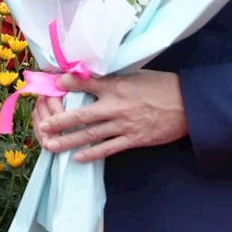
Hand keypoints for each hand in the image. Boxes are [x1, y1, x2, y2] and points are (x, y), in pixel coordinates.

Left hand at [35, 69, 187, 162]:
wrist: (188, 104)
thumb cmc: (161, 86)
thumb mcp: (135, 74)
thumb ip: (113, 78)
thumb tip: (90, 74)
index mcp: (116, 85)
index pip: (85, 82)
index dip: (65, 82)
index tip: (50, 83)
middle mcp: (116, 106)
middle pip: (81, 115)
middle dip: (59, 122)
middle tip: (42, 126)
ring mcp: (124, 125)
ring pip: (90, 135)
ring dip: (69, 141)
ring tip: (51, 146)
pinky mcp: (134, 139)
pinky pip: (108, 148)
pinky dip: (92, 153)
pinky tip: (77, 157)